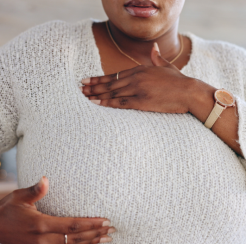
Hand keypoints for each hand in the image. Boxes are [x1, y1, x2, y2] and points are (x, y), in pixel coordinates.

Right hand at [0, 177, 115, 243]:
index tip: (105, 220)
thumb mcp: (19, 196)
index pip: (72, 226)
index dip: (90, 224)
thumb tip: (45, 179)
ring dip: (90, 242)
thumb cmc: (8, 209)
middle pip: (76, 239)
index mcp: (41, 225)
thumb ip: (35, 190)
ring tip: (107, 238)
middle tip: (112, 229)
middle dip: (96, 234)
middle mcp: (43, 241)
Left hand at [81, 43, 195, 113]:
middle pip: (109, 83)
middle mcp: (135, 78)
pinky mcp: (141, 101)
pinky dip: (107, 103)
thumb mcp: (166, 66)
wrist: (189, 91)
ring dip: (96, 95)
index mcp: (140, 70)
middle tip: (80, 89)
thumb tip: (154, 47)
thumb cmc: (178, 81)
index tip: (88, 80)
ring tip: (84, 96)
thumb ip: (156, 57)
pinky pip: (120, 102)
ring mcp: (137, 89)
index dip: (99, 78)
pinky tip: (96, 104)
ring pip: (112, 92)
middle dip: (93, 86)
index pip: (114, 74)